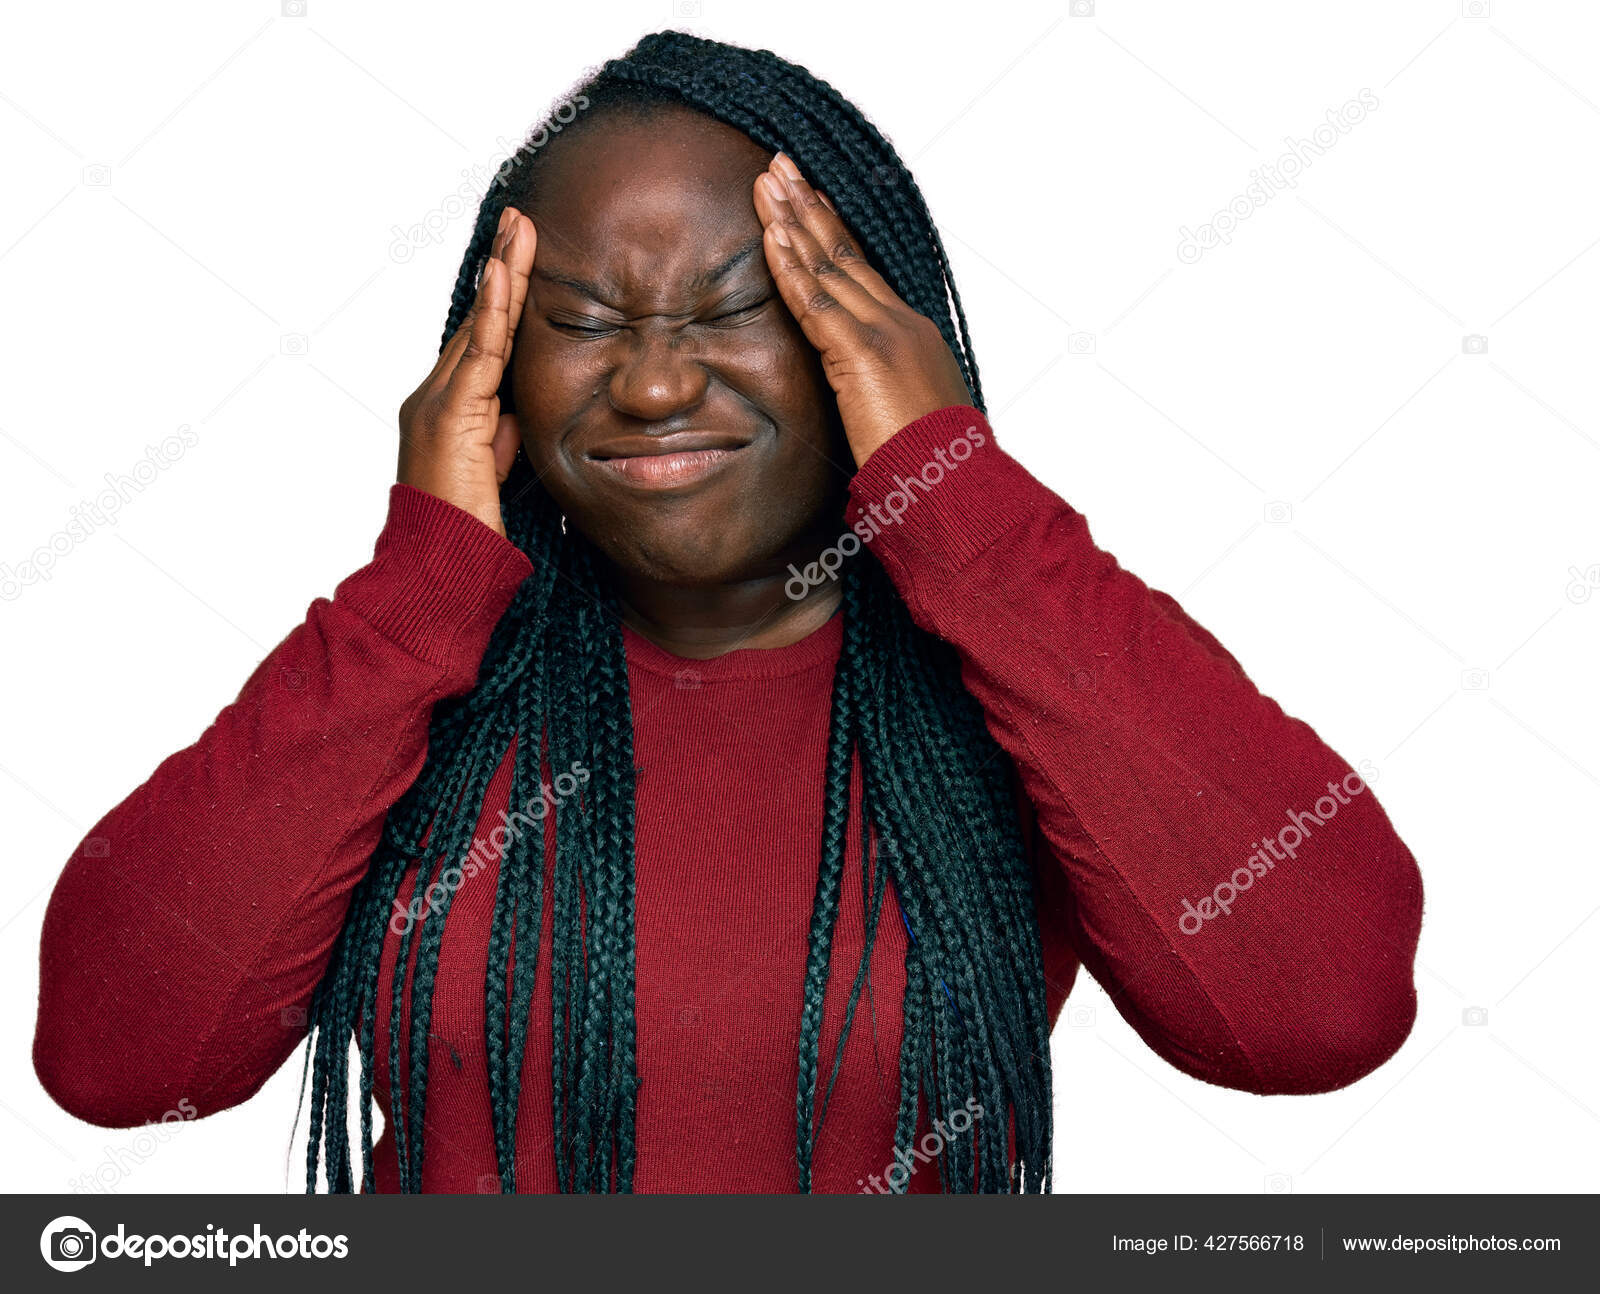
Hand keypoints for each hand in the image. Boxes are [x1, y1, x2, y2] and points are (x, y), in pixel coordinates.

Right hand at [397, 206, 536, 536]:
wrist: (440, 570)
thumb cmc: (466, 534)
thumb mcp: (493, 476)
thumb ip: (501, 440)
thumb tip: (516, 415)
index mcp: (447, 411)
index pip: (481, 343)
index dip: (501, 300)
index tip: (518, 257)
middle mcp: (433, 398)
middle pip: (477, 322)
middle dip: (501, 269)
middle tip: (520, 221)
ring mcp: (437, 405)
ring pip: (477, 327)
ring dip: (502, 274)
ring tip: (520, 229)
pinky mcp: (450, 417)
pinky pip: (479, 354)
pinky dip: (493, 312)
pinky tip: (505, 274)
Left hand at [752, 152, 973, 465]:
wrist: (957, 486)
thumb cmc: (936, 468)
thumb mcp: (909, 419)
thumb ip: (882, 395)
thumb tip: (866, 398)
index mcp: (911, 337)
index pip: (862, 274)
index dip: (833, 234)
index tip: (809, 200)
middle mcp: (900, 324)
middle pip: (845, 254)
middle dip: (809, 207)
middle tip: (781, 167)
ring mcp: (882, 335)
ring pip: (830, 265)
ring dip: (794, 220)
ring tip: (768, 182)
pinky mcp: (862, 354)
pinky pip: (817, 301)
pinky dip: (792, 266)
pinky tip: (772, 235)